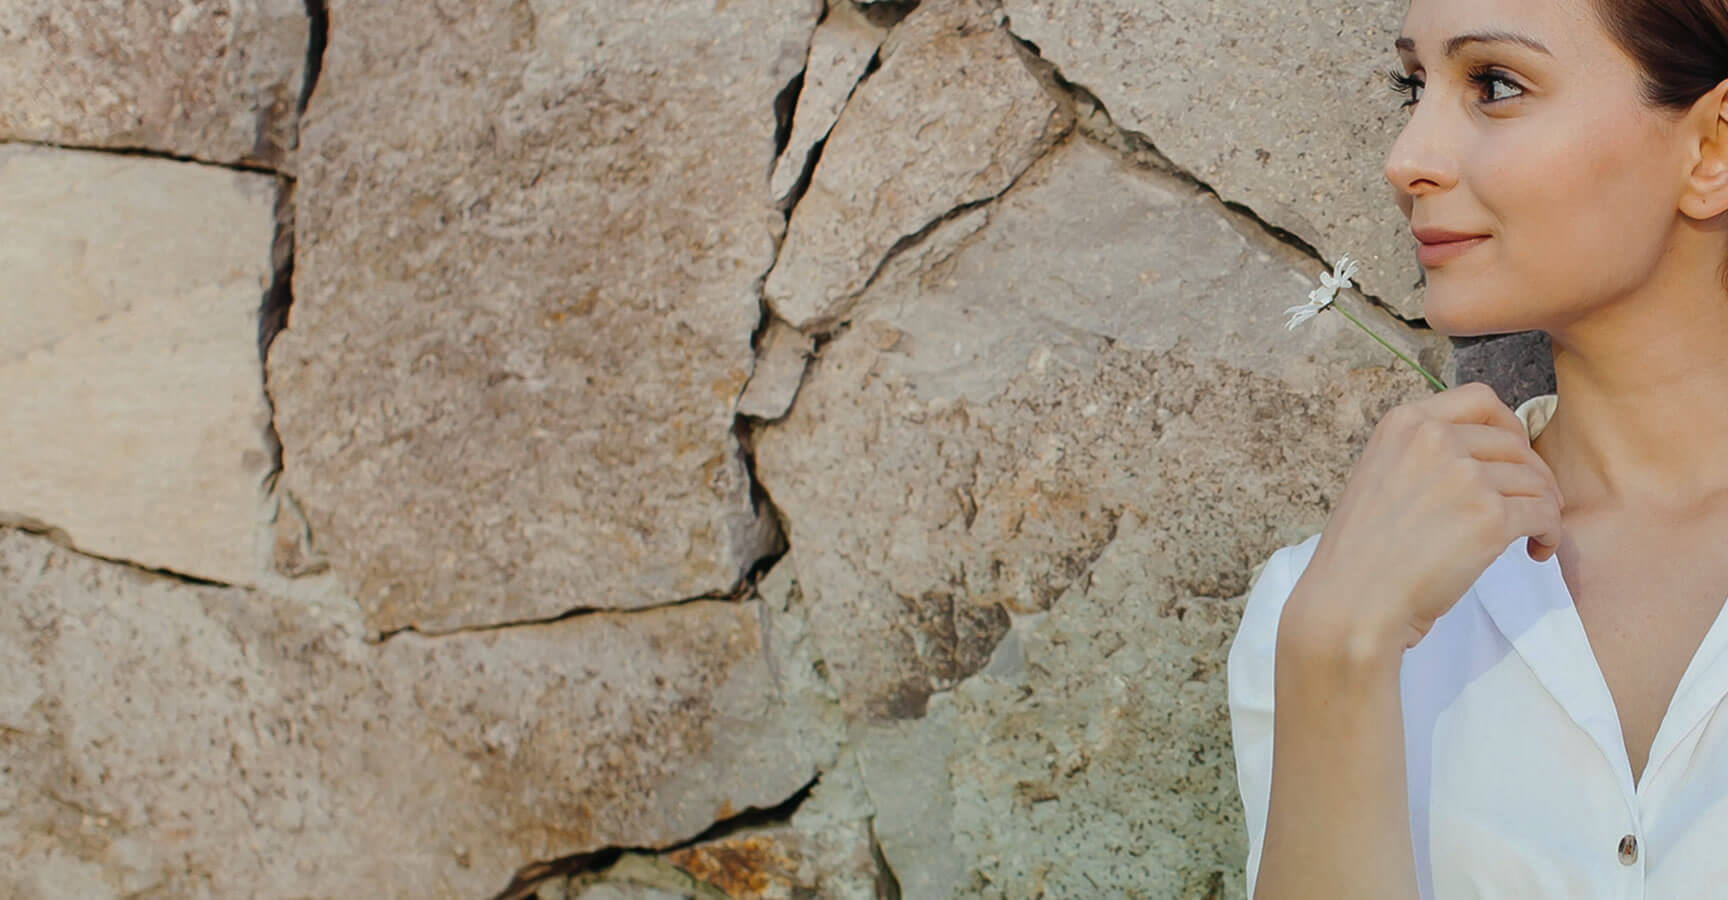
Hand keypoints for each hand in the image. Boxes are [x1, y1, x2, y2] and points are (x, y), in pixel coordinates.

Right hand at [1298, 382, 1564, 650]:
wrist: (1352, 601)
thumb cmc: (1363, 553)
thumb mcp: (1379, 475)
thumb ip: (1423, 454)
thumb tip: (1487, 455)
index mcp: (1404, 423)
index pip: (1479, 400)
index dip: (1507, 426)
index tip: (1509, 457)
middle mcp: (1435, 439)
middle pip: (1514, 443)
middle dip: (1531, 475)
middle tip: (1528, 508)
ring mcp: (1465, 476)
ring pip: (1536, 480)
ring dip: (1543, 509)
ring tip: (1530, 537)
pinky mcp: (1490, 518)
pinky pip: (1545, 514)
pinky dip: (1550, 534)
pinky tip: (1535, 552)